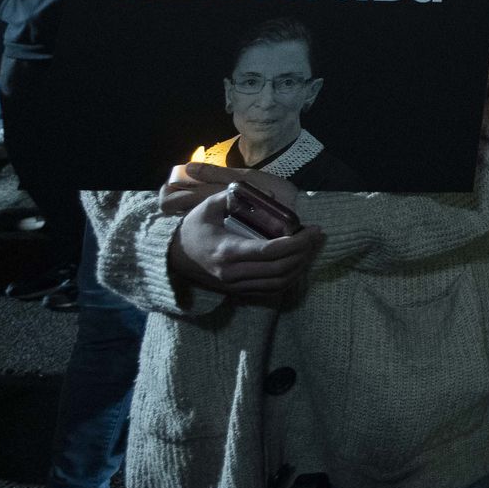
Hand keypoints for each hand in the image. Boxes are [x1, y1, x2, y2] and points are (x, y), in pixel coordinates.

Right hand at [166, 165, 323, 300]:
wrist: (172, 258)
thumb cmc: (193, 228)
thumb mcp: (208, 206)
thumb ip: (233, 196)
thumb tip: (267, 194)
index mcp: (227, 251)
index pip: (270, 251)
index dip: (297, 242)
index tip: (313, 229)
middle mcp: (233, 273)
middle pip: (280, 268)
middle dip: (304, 252)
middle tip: (316, 236)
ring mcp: (236, 286)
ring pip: (279, 283)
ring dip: (300, 266)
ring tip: (310, 248)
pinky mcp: (238, 292)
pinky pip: (271, 290)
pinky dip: (289, 278)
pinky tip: (297, 262)